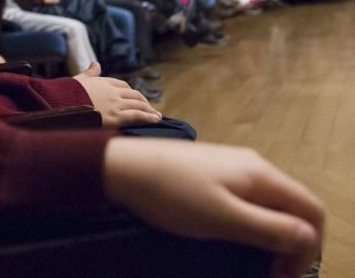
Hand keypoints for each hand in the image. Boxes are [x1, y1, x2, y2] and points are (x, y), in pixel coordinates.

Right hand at [73, 62, 160, 127]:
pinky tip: (155, 119)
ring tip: (156, 115)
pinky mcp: (116, 117)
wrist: (62, 105)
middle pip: (134, 95)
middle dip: (143, 101)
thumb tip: (96, 63)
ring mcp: (115, 104)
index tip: (134, 97)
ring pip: (138, 105)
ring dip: (149, 110)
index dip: (130, 91)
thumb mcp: (79, 79)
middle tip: (149, 107)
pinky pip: (136, 116)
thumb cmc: (67, 94)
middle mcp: (112, 92)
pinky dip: (147, 117)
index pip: (122, 85)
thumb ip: (90, 73)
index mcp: (103, 82)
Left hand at [104, 138, 322, 277]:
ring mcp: (231, 167)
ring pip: (268, 205)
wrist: (122, 166)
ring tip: (253, 260)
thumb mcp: (223, 218)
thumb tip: (308, 237)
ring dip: (269, 235)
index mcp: (262, 175)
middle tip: (270, 274)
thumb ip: (269, 228)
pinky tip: (231, 236)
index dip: (309, 246)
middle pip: (292, 207)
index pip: (311, 209)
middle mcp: (252, 166)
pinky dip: (249, 223)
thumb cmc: (172, 193)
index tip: (284, 274)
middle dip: (290, 243)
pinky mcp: (210, 172)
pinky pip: (246, 200)